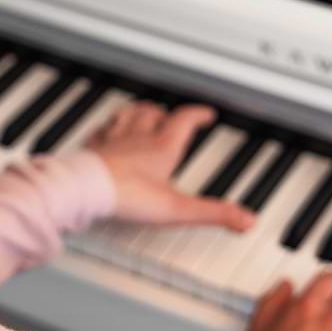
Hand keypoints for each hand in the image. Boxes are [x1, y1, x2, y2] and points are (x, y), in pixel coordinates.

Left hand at [84, 100, 253, 231]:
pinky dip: (110, 125)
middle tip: (173, 117)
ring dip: (140, 111)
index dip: (197, 114)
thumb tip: (245, 219)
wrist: (85, 189)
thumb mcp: (178, 209)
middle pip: (154, 113)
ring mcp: (113, 139)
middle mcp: (137, 136)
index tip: (206, 114)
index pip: (183, 120)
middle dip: (167, 113)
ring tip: (145, 114)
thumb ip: (213, 213)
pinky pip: (103, 128)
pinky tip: (108, 130)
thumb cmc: (128, 196)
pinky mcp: (93, 147)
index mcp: (161, 146)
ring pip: (129, 114)